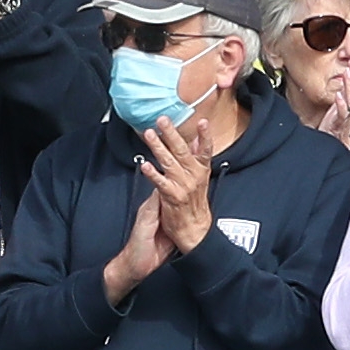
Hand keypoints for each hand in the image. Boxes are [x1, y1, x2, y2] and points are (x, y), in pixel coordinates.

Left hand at [141, 97, 218, 249]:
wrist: (195, 230)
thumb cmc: (195, 202)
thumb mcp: (200, 177)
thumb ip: (197, 158)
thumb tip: (195, 140)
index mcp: (201, 169)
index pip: (205, 149)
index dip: (204, 135)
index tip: (202, 121)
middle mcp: (194, 176)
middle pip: (182, 151)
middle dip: (171, 133)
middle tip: (162, 119)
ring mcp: (183, 186)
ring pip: (169, 162)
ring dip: (158, 147)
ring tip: (149, 134)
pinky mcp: (172, 196)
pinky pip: (161, 182)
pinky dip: (153, 173)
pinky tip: (145, 164)